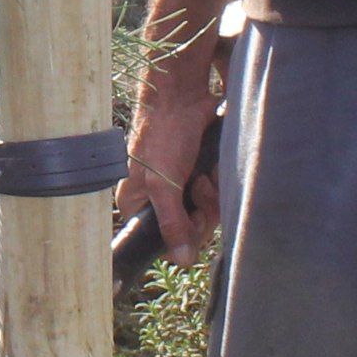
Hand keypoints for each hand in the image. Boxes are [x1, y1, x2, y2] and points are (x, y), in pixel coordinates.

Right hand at [115, 69, 223, 265]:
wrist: (185, 96)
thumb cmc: (164, 134)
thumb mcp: (163, 183)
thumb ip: (172, 222)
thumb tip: (182, 261)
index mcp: (136, 203)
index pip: (159, 240)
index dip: (182, 235)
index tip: (192, 217)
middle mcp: (157, 198)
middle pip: (189, 227)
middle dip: (201, 208)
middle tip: (199, 184)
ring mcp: (179, 186)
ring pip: (206, 210)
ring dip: (212, 191)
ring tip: (205, 170)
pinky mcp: (199, 173)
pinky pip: (217, 192)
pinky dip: (219, 180)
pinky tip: (213, 164)